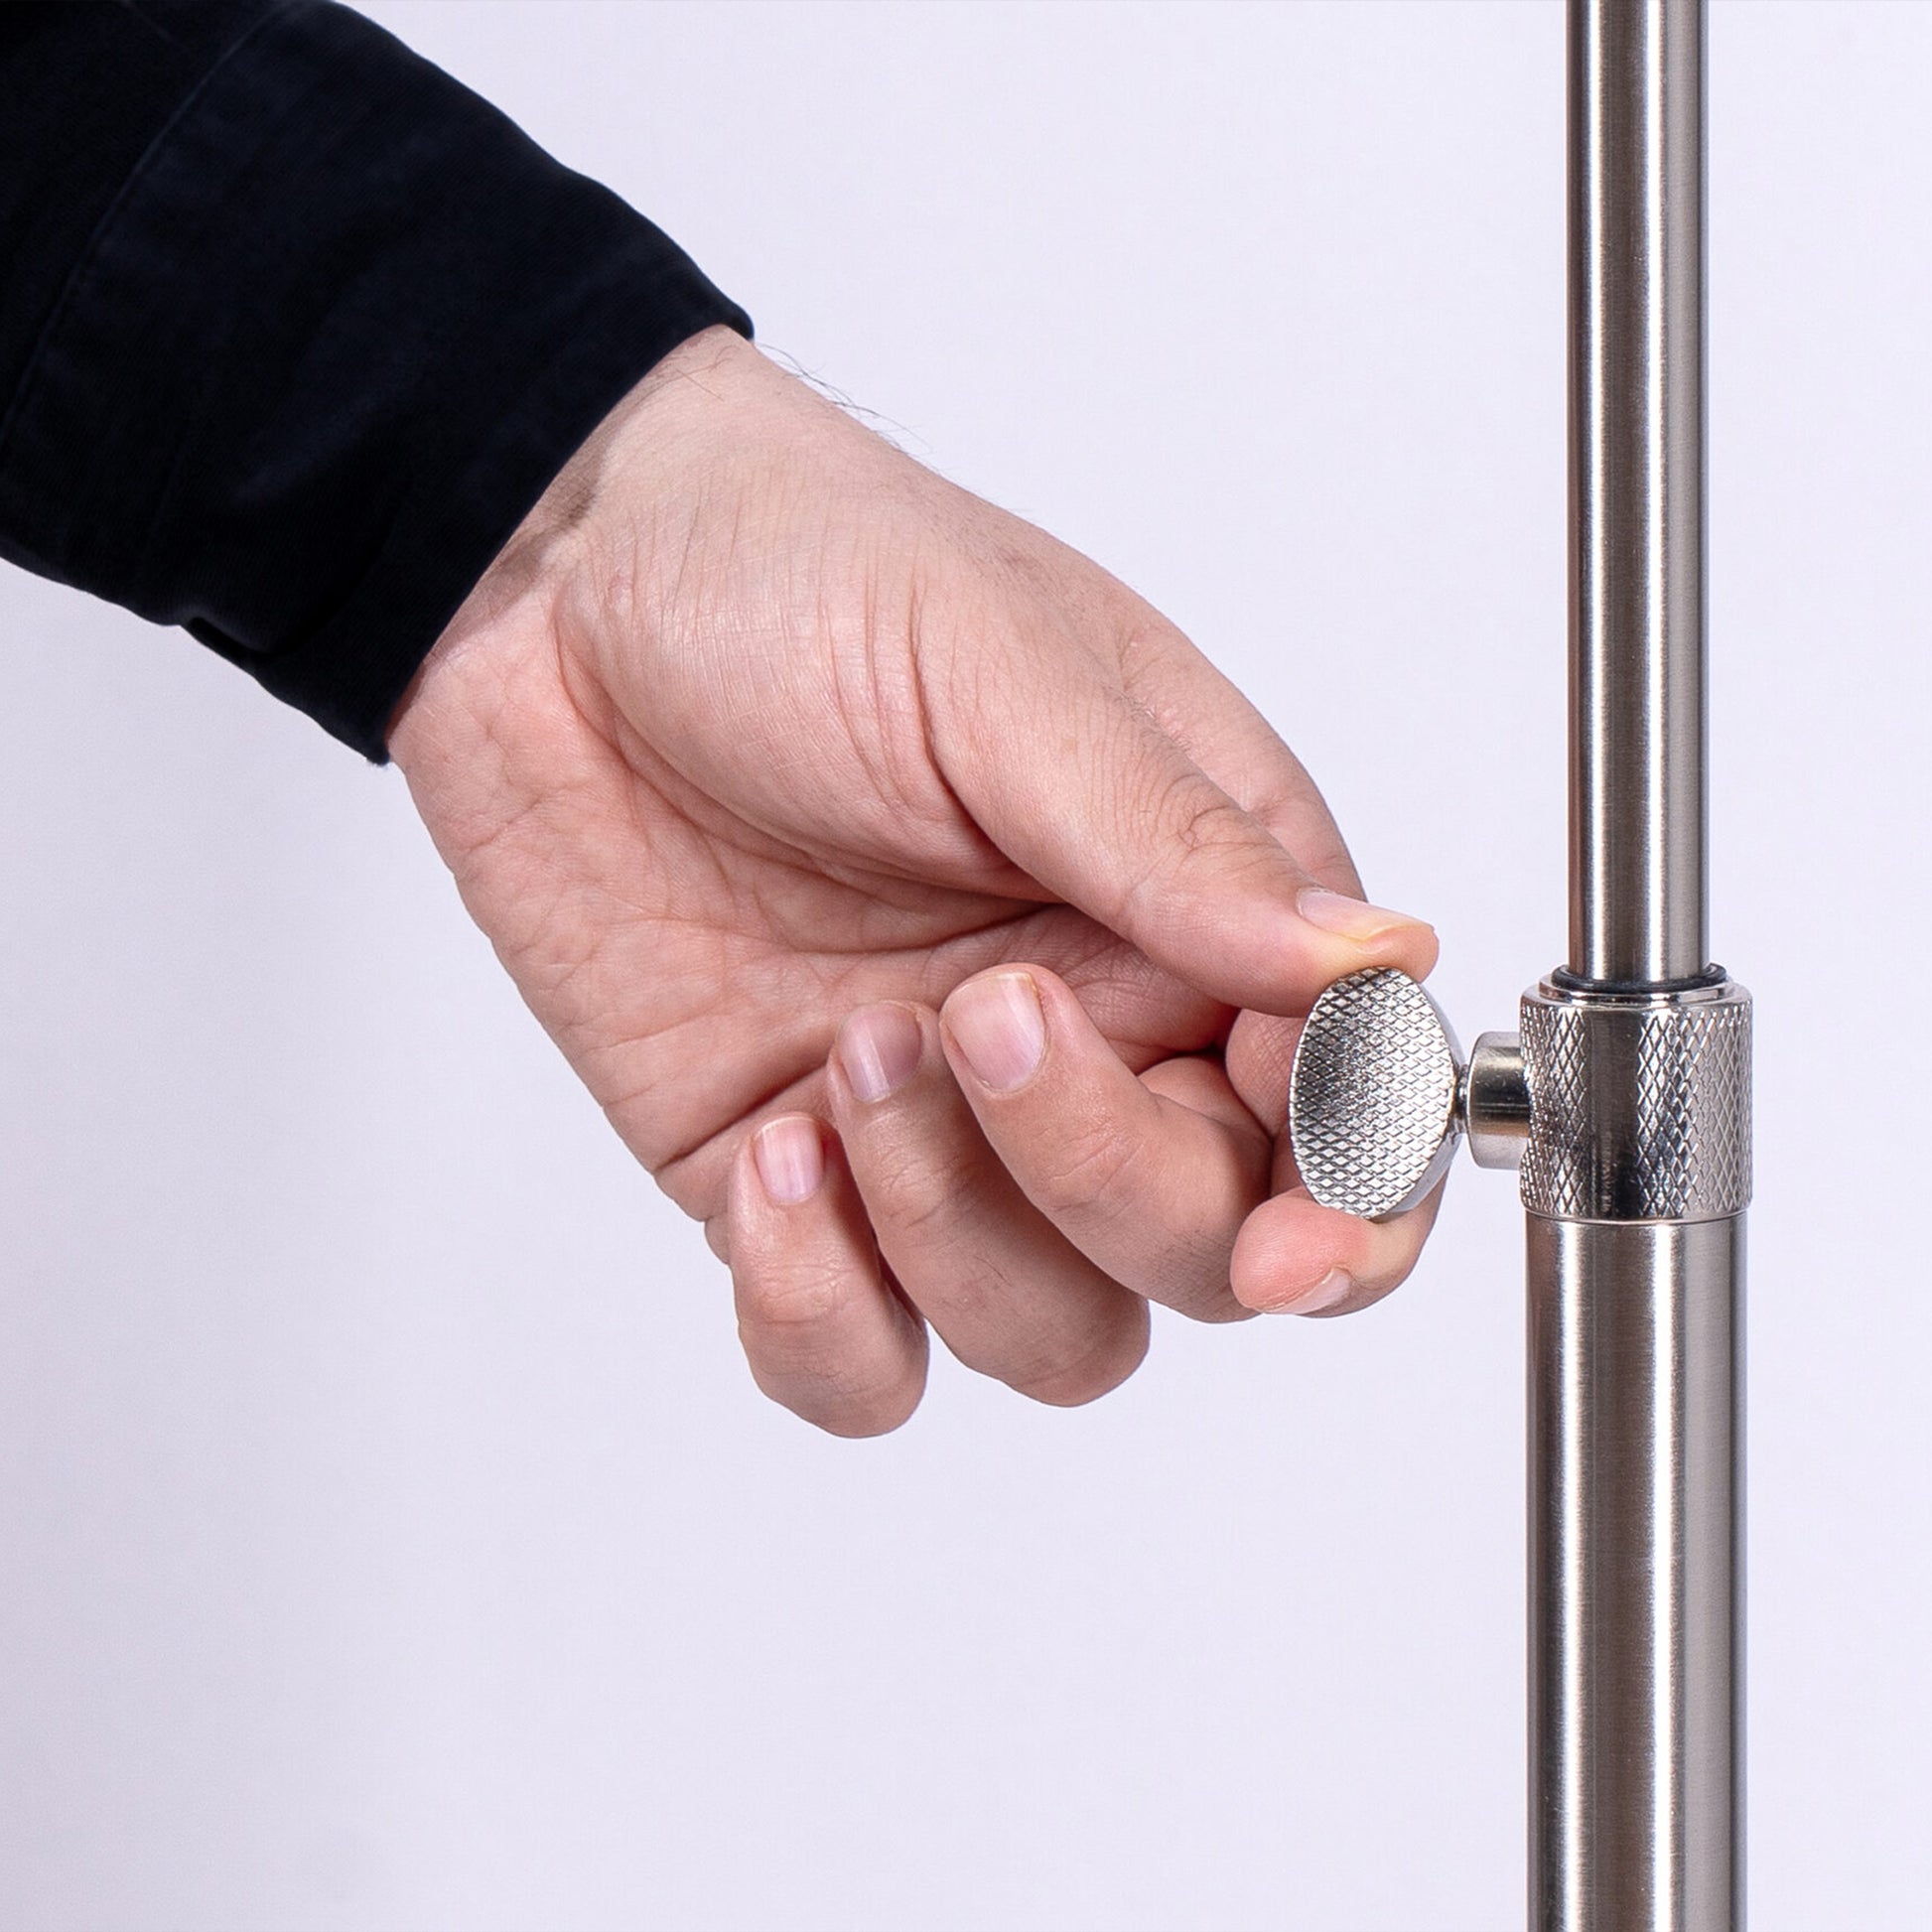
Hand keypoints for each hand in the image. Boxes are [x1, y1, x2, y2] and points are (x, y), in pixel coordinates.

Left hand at [388, 328, 1440, 1434]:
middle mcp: (1094, 1037)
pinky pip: (859, 1362)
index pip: (1343, 1113)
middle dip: (1108, 1178)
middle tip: (990, 1014)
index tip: (1292, 1237)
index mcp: (1195, 907)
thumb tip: (1377, 966)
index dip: (1348, 1203)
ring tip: (849, 1047)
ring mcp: (942, 1129)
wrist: (553, 597)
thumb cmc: (798, 573)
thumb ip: (1182, 848)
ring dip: (958, 1233)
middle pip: (1201, 1248)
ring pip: (1052, 1333)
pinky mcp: (791, 1184)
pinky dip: (824, 1315)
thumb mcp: (1006, 674)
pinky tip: (770, 1161)